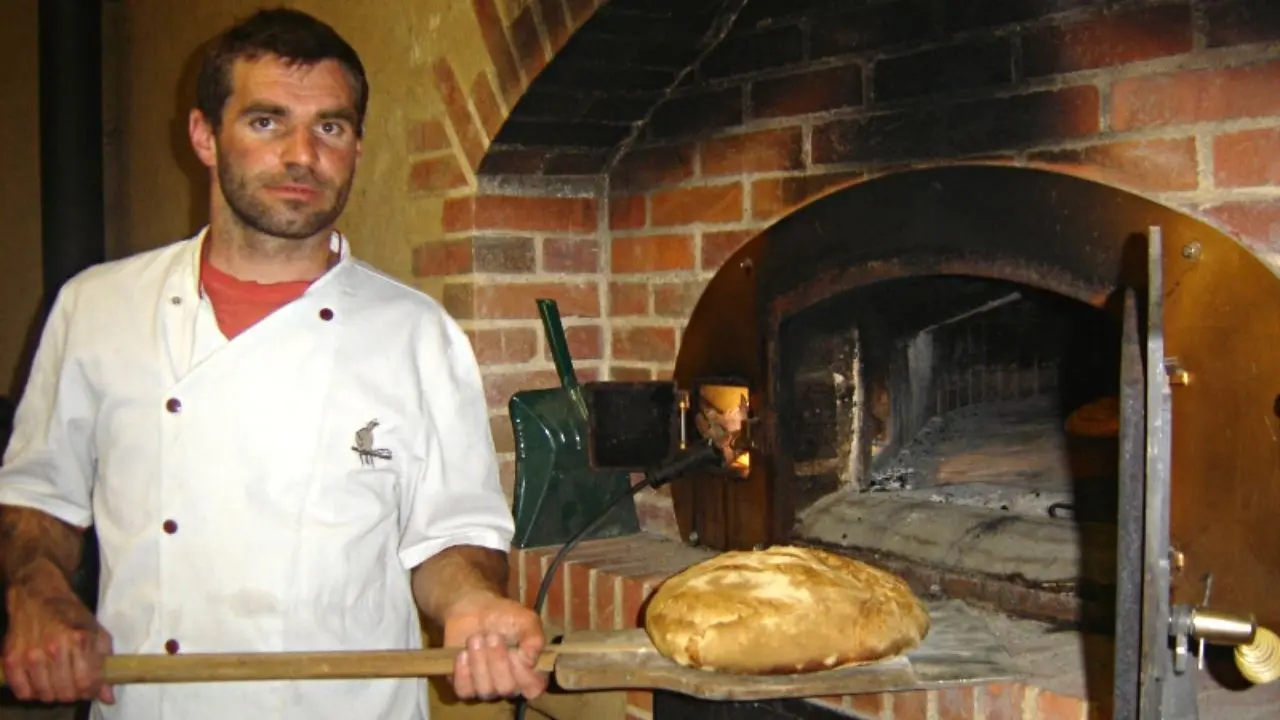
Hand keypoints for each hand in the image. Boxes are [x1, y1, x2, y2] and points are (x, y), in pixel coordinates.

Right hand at [2, 573, 114, 704]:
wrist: (39, 596)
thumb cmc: (72, 615)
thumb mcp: (96, 631)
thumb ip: (104, 663)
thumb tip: (108, 696)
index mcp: (80, 639)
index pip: (86, 681)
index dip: (90, 691)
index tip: (90, 688)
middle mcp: (55, 647)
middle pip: (65, 691)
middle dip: (73, 693)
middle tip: (73, 685)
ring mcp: (31, 653)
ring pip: (45, 693)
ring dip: (53, 693)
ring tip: (57, 682)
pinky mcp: (11, 658)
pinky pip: (22, 691)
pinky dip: (32, 692)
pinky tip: (39, 681)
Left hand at [442, 591, 546, 701]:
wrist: (471, 609)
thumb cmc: (503, 616)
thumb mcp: (526, 620)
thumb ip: (535, 639)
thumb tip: (530, 661)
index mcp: (529, 671)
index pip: (533, 688)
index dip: (524, 673)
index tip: (516, 651)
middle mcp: (509, 684)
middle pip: (506, 689)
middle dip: (498, 661)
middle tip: (492, 636)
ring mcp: (487, 687)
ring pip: (485, 691)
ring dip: (479, 662)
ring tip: (475, 639)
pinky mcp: (465, 686)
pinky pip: (465, 691)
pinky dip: (463, 673)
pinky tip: (463, 654)